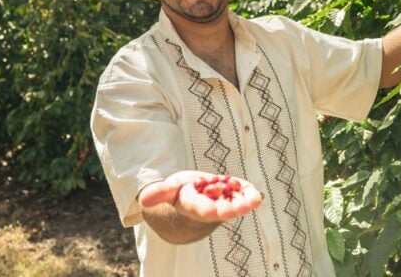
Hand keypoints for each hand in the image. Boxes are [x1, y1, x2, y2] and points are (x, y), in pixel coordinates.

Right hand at [138, 170, 262, 222]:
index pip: (200, 209)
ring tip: (254, 200)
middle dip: (231, 209)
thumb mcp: (169, 190)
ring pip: (235, 205)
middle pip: (221, 211)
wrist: (194, 199)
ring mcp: (224, 203)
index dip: (207, 209)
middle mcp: (210, 208)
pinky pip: (243, 196)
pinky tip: (256, 194)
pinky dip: (249, 194)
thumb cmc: (179, 193)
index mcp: (193, 206)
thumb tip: (144, 201)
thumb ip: (159, 193)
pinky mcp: (234, 196)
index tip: (213, 209)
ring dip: (245, 203)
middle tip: (240, 208)